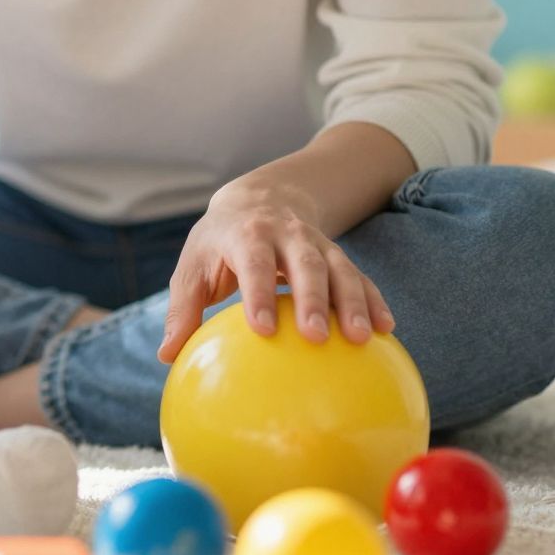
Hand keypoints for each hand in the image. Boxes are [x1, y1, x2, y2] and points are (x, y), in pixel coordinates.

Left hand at [158, 174, 395, 363]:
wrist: (259, 197)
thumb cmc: (218, 243)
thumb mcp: (193, 266)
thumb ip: (183, 308)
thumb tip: (166, 356)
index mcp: (247, 235)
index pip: (254, 262)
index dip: (258, 293)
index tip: (262, 329)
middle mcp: (287, 234)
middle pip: (304, 264)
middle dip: (313, 299)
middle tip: (317, 337)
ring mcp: (317, 243)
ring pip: (340, 268)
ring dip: (353, 301)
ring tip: (362, 337)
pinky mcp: (337, 256)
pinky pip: (360, 276)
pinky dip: (374, 299)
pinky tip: (387, 329)